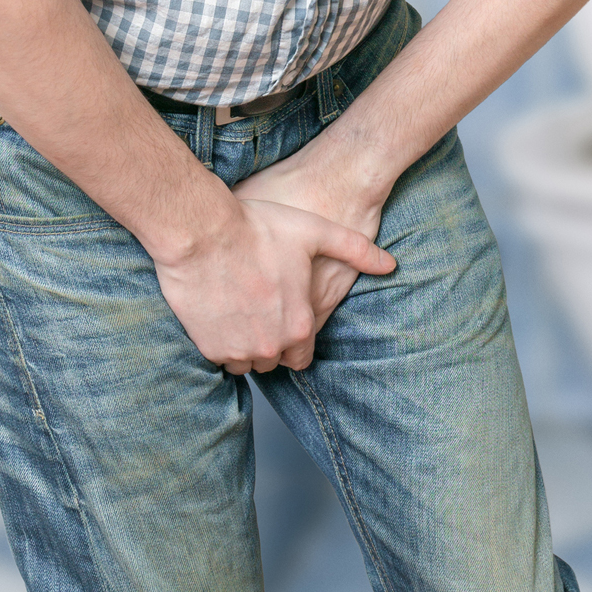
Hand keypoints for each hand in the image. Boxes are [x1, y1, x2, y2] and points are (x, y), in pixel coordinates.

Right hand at [150, 197, 393, 374]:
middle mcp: (270, 346)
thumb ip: (356, 250)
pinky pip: (218, 356)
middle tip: (259, 312)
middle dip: (269, 342)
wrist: (201, 232)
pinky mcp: (207, 347)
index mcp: (299, 325)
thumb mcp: (315, 232)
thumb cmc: (258, 229)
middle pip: (272, 360)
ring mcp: (237, 350)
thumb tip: (390, 264)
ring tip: (239, 312)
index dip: (295, 340)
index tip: (284, 319)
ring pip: (244, 361)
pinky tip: (219, 314)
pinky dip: (219, 342)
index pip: (302, 357)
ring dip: (244, 345)